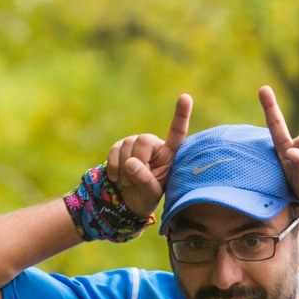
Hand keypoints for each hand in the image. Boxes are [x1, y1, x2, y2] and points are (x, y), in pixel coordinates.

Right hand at [106, 94, 193, 217]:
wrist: (126, 200)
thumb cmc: (146, 197)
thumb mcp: (150, 193)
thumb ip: (144, 180)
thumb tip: (130, 163)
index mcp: (169, 155)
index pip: (177, 133)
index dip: (181, 115)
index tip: (185, 97)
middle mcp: (154, 144)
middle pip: (143, 140)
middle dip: (137, 161)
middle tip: (137, 180)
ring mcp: (136, 143)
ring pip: (127, 145)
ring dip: (124, 169)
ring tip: (129, 182)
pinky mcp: (120, 146)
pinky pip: (114, 150)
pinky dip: (114, 167)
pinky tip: (118, 178)